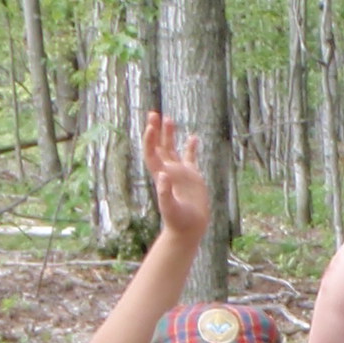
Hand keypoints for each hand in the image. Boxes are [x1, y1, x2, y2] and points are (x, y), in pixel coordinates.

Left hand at [143, 114, 210, 245]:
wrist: (189, 229)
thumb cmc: (179, 221)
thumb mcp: (170, 209)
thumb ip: (165, 194)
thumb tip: (162, 175)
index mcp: (161, 176)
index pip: (152, 153)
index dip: (150, 139)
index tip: (151, 125)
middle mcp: (169, 171)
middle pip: (159, 146)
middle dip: (156, 130)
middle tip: (153, 113)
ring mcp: (180, 173)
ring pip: (172, 149)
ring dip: (169, 134)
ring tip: (169, 118)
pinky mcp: (192, 177)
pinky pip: (190, 158)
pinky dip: (191, 147)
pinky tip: (193, 137)